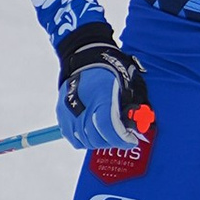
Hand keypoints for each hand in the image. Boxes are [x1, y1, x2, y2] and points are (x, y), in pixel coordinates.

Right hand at [56, 25, 155, 170]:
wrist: (84, 58)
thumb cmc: (109, 71)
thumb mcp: (125, 85)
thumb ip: (130, 107)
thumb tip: (138, 127)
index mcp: (100, 98)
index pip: (109, 129)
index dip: (122, 139)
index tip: (131, 141)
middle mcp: (82, 107)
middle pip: (96, 139)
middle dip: (112, 141)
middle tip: (120, 137)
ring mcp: (69, 112)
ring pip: (84, 141)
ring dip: (98, 141)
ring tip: (106, 134)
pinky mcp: (61, 114)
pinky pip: (72, 137)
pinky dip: (83, 139)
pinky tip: (92, 132)